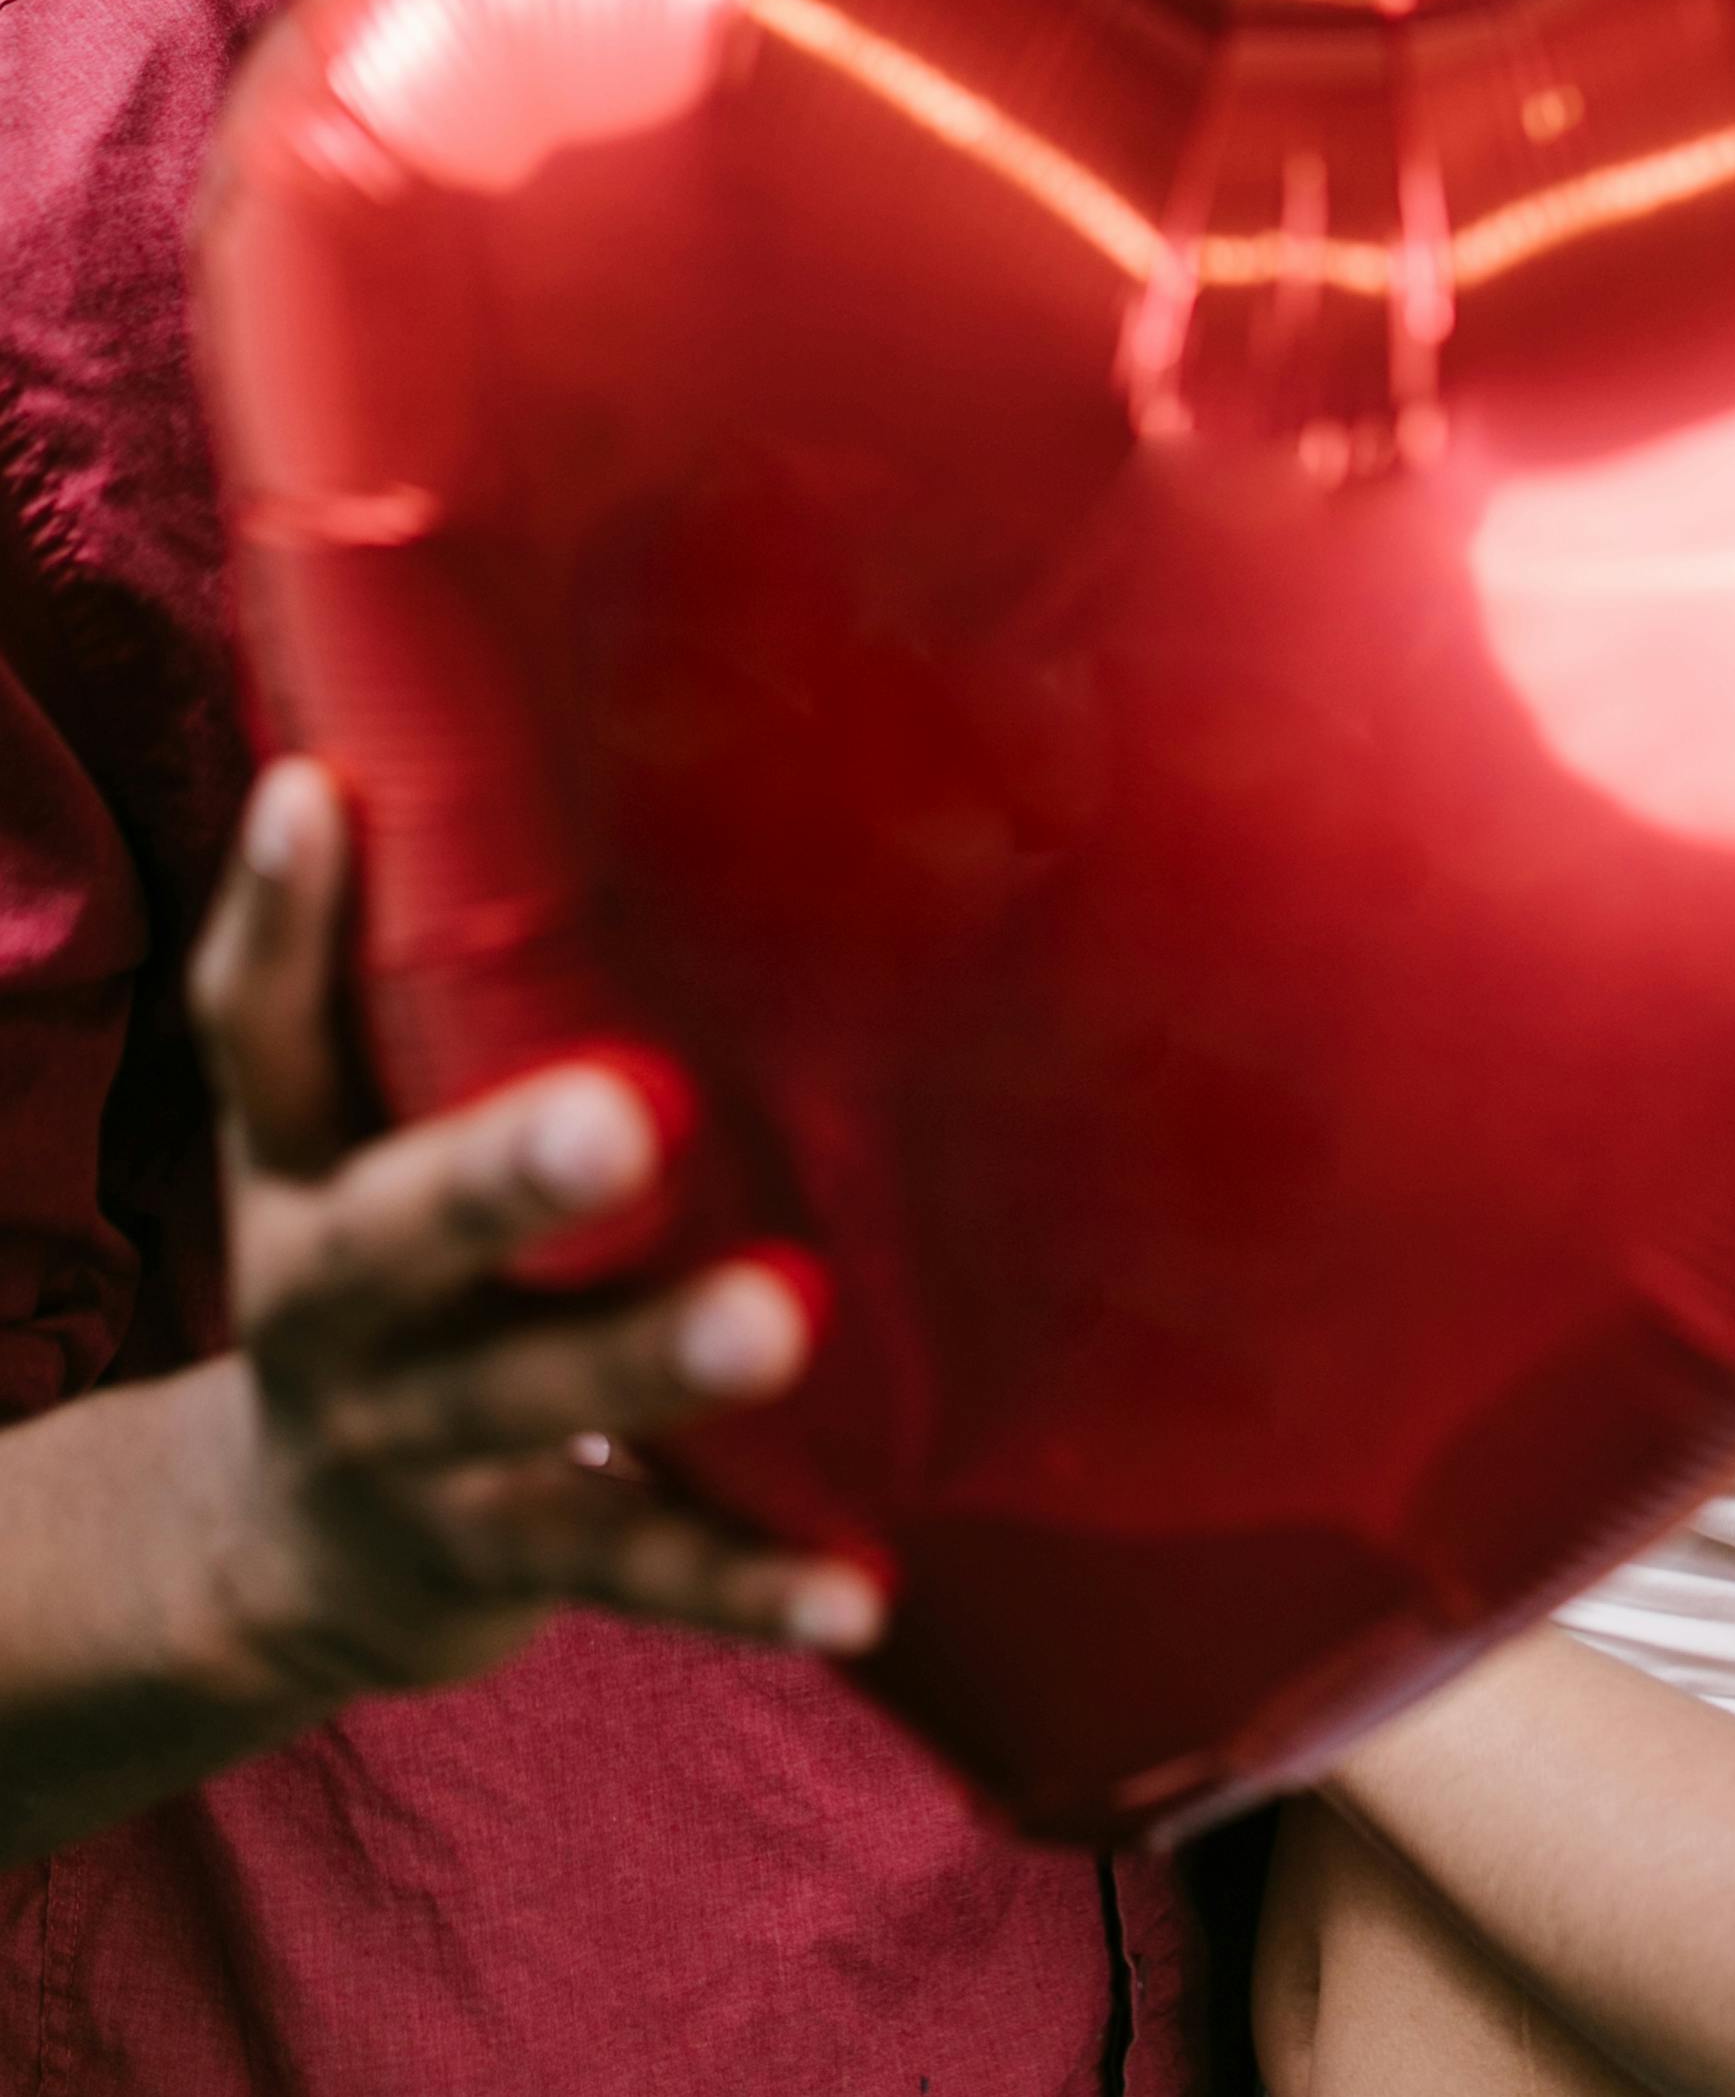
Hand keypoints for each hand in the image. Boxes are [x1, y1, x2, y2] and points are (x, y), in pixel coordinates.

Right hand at [185, 759, 885, 1704]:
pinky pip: (640, 1569)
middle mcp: (341, 1308)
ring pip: (535, 1407)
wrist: (283, 1557)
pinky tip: (866, 1592)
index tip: (318, 793)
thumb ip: (376, 975)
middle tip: (634, 1113)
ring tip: (782, 1321)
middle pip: (405, 1234)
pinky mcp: (514, 1557)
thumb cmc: (370, 1266)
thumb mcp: (333, 1132)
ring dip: (654, 1365)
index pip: (258, 1035)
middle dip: (511, 1174)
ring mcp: (423, 1446)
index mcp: (300, 1173)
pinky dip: (752, 1589)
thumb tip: (376, 752)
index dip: (279, 917)